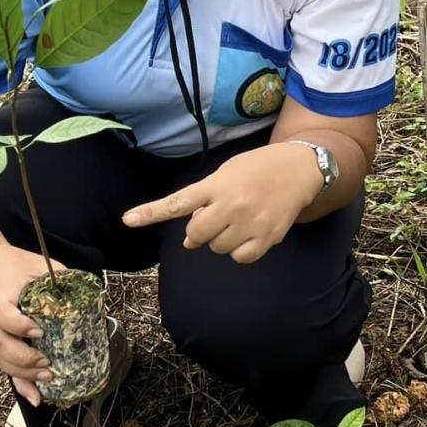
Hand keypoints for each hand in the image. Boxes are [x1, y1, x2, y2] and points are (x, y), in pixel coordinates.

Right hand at [0, 244, 67, 405]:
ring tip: (48, 378)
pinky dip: (20, 386)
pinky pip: (4, 369)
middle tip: (47, 363)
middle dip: (23, 358)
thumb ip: (62, 281)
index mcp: (2, 296)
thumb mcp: (41, 267)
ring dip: (22, 374)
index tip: (39, 331)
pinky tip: (37, 398)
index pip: (2, 313)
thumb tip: (96, 298)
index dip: (19, 325)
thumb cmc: (19, 268)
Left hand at [122, 143, 320, 262]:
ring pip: (218, 248)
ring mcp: (250, 222)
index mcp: (216, 185)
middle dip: (200, 231)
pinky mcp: (267, 237)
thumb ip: (204, 201)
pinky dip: (240, 251)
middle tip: (216, 217)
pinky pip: (240, 258)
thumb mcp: (226, 173)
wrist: (299, 169)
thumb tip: (191, 241)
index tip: (128, 220)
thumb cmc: (256, 170)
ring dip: (221, 239)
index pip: (178, 202)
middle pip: (196, 235)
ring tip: (239, 220)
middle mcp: (231, 204)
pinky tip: (250, 233)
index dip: (151, 212)